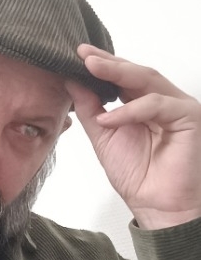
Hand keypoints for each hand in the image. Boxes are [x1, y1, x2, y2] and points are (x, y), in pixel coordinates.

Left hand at [66, 46, 200, 228]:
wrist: (155, 205)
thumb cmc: (137, 175)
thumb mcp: (103, 137)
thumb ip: (90, 109)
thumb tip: (71, 81)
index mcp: (143, 104)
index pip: (123, 77)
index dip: (102, 64)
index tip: (77, 54)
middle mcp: (162, 101)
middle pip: (135, 72)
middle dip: (108, 62)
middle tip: (83, 55)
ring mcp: (177, 106)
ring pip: (147, 80)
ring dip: (117, 73)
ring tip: (90, 69)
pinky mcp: (188, 116)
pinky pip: (156, 104)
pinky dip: (130, 110)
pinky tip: (108, 119)